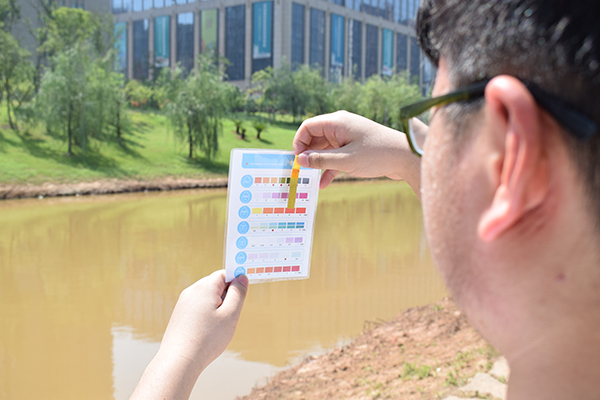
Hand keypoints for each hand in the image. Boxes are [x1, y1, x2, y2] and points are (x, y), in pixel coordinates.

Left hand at [130, 270, 248, 399]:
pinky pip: (198, 308)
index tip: (241, 297)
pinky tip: (206, 333)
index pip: (224, 274)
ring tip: (216, 328)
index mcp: (205, 287)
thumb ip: (238, 293)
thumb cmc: (208, 338)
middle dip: (226, 298)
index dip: (236, 282)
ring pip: (207, 298)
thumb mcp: (230, 314)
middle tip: (229, 318)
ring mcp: (183, 303)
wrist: (179, 361)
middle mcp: (191, 291)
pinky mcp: (179, 315)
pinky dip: (206, 316)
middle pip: (215, 286)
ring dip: (216, 308)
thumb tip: (241, 277)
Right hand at [293, 111, 420, 192]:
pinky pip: (336, 157)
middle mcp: (341, 127)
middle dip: (307, 155)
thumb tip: (300, 160)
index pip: (308, 126)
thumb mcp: (346, 160)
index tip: (298, 160)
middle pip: (315, 138)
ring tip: (311, 180)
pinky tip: (324, 183)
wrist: (406, 156)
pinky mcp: (355, 148)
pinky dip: (329, 168)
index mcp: (337, 122)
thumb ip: (321, 160)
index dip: (299, 142)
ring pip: (325, 149)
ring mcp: (348, 137)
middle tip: (302, 172)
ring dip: (318, 164)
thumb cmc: (377, 154)